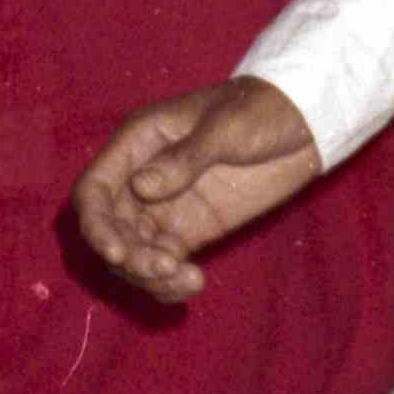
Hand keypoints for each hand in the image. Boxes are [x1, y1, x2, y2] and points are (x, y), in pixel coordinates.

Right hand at [71, 76, 320, 303]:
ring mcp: (164, 207)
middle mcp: (141, 178)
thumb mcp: (225, 128)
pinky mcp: (189, 230)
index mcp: (138, 144)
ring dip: (148, 275)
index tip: (118, 253)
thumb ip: (185, 157)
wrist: (299, 124)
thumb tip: (142, 188)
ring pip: (133, 252)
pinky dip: (170, 280)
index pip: (94, 190)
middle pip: (110, 230)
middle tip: (164, 268)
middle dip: (128, 257)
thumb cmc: (258, 110)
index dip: (96, 225)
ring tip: (187, 280)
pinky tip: (194, 283)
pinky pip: (164, 262)